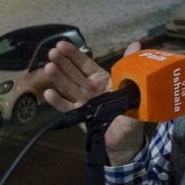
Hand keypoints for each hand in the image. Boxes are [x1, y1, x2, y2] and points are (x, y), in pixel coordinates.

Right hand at [44, 40, 145, 164]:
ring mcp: (84, 102)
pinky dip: (58, 101)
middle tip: (52, 52)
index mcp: (102, 80)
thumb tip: (135, 43)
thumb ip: (131, 66)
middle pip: (74, 74)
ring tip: (48, 67)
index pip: (86, 64)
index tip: (62, 44)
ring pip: (69, 88)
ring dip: (58, 78)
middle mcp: (90, 89)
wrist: (126, 140)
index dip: (74, 55)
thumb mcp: (135, 89)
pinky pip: (68, 108)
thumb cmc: (131, 113)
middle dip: (63, 62)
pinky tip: (49, 93)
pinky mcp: (80, 117)